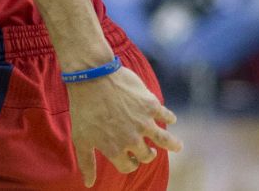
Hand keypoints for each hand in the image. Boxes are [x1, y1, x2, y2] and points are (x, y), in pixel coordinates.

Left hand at [67, 67, 182, 186]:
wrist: (91, 77)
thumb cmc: (83, 108)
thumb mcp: (80, 138)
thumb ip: (86, 162)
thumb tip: (89, 184)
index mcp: (115, 149)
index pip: (129, 166)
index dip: (130, 163)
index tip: (131, 159)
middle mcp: (133, 140)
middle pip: (147, 155)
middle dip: (148, 154)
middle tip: (149, 150)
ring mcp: (144, 123)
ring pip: (167, 141)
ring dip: (174, 145)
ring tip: (178, 146)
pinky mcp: (151, 106)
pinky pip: (167, 116)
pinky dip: (169, 118)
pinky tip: (169, 118)